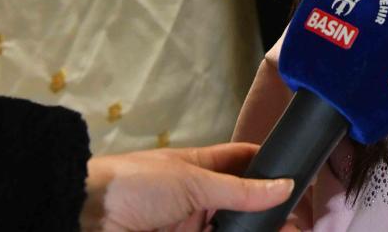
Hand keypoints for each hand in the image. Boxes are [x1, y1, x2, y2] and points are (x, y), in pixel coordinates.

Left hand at [81, 142, 290, 231]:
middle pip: (244, 204)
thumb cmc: (136, 184)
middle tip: (300, 223)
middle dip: (270, 212)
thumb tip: (284, 185)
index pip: (243, 162)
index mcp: (200, 167)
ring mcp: (190, 226)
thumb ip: (240, 189)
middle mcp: (199, 197)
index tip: (301, 178)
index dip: (270, 168)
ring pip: (233, 230)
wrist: (86, 216)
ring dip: (259, 231)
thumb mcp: (193, 181)